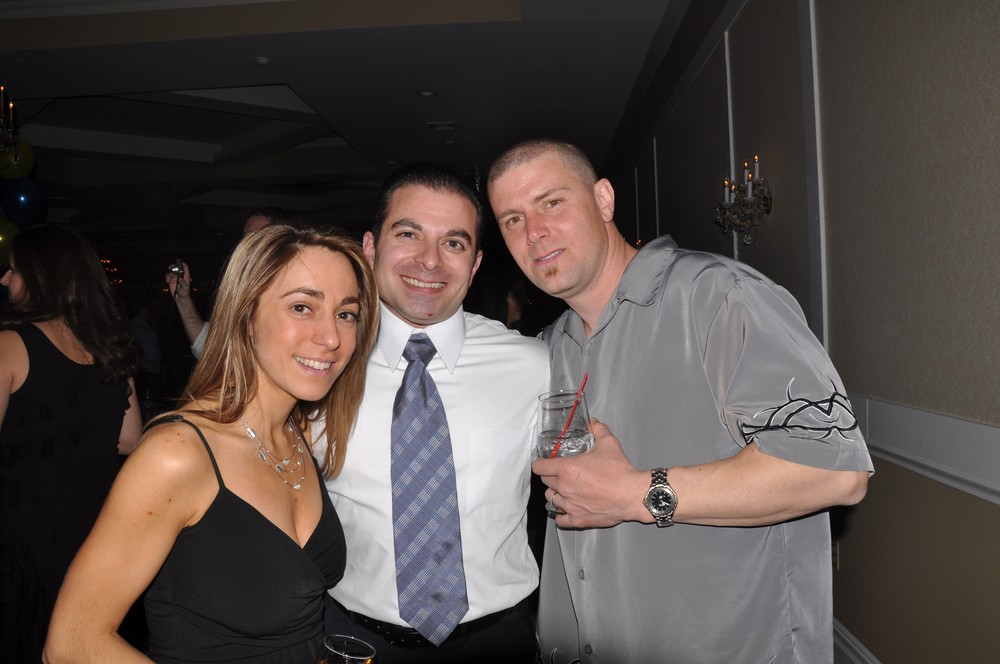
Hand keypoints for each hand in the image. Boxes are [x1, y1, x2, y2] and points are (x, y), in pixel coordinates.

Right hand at [165, 261, 190, 298]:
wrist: (180, 298)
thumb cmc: (185, 293)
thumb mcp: (185, 288)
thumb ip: (183, 283)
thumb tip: (180, 279)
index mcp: (186, 276)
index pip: (185, 268)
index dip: (182, 264)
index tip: (179, 263)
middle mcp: (180, 276)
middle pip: (177, 268)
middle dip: (173, 266)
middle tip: (170, 268)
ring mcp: (175, 278)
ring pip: (171, 271)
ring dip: (169, 273)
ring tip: (169, 278)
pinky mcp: (171, 280)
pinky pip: (167, 276)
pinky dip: (166, 277)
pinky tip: (167, 281)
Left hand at [532, 418, 649, 528]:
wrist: (633, 494)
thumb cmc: (620, 471)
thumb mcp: (608, 443)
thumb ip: (598, 430)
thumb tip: (593, 423)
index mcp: (567, 469)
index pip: (539, 467)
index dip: (540, 463)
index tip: (543, 463)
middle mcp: (565, 487)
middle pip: (545, 482)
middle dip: (550, 477)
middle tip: (559, 474)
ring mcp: (570, 505)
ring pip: (551, 499)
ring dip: (556, 494)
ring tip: (565, 490)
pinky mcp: (578, 519)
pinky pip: (560, 519)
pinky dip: (561, 514)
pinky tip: (567, 509)